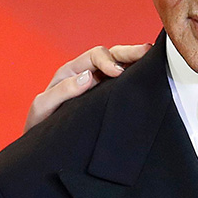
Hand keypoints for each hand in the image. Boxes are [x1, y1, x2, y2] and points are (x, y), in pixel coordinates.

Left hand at [24, 43, 150, 132]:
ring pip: (123, 67)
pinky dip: (138, 78)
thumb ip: (63, 90)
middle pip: (113, 55)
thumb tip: (89, 77)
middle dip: (131, 52)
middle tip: (147, 52)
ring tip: (155, 61)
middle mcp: (89, 74)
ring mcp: (101, 86)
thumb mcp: (44, 106)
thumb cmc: (42, 123)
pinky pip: (126, 85)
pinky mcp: (110, 99)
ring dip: (138, 62)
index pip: (95, 56)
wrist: (46, 145)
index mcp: (73, 71)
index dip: (109, 60)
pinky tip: (151, 78)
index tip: (119, 73)